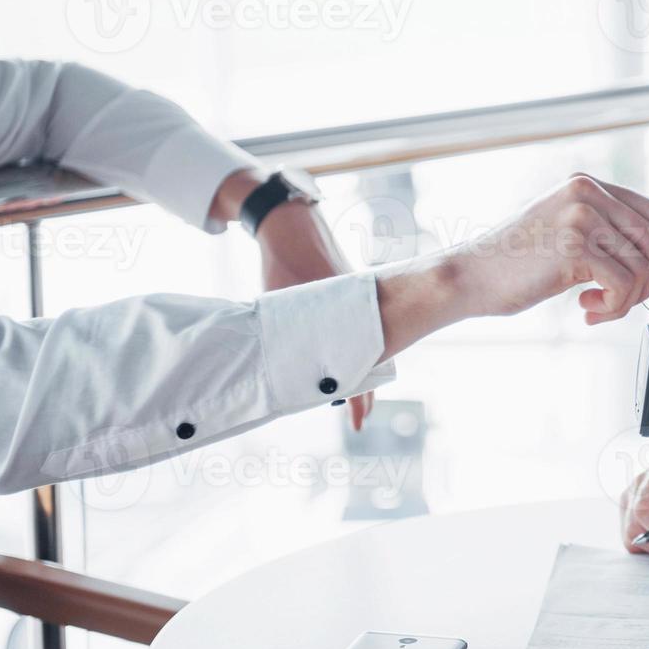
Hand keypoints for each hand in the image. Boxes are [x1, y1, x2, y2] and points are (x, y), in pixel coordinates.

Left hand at [209, 167, 374, 430]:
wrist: (292, 226)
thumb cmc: (283, 264)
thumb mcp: (278, 304)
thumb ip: (285, 335)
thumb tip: (276, 370)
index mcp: (342, 318)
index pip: (359, 368)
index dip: (358, 398)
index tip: (358, 421)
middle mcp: (358, 313)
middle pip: (372, 361)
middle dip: (364, 391)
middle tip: (359, 419)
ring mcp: (358, 304)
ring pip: (370, 346)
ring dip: (362, 370)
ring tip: (355, 398)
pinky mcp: (353, 296)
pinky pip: (363, 330)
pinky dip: (359, 348)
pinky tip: (350, 362)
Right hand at [452, 173, 648, 323]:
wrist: (469, 277)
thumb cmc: (517, 265)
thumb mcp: (565, 231)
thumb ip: (604, 230)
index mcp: (587, 185)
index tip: (645, 280)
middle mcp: (587, 192)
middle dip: (645, 281)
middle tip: (616, 302)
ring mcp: (581, 216)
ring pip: (642, 267)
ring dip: (626, 300)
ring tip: (594, 307)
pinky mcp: (575, 247)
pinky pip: (624, 286)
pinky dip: (613, 308)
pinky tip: (585, 309)